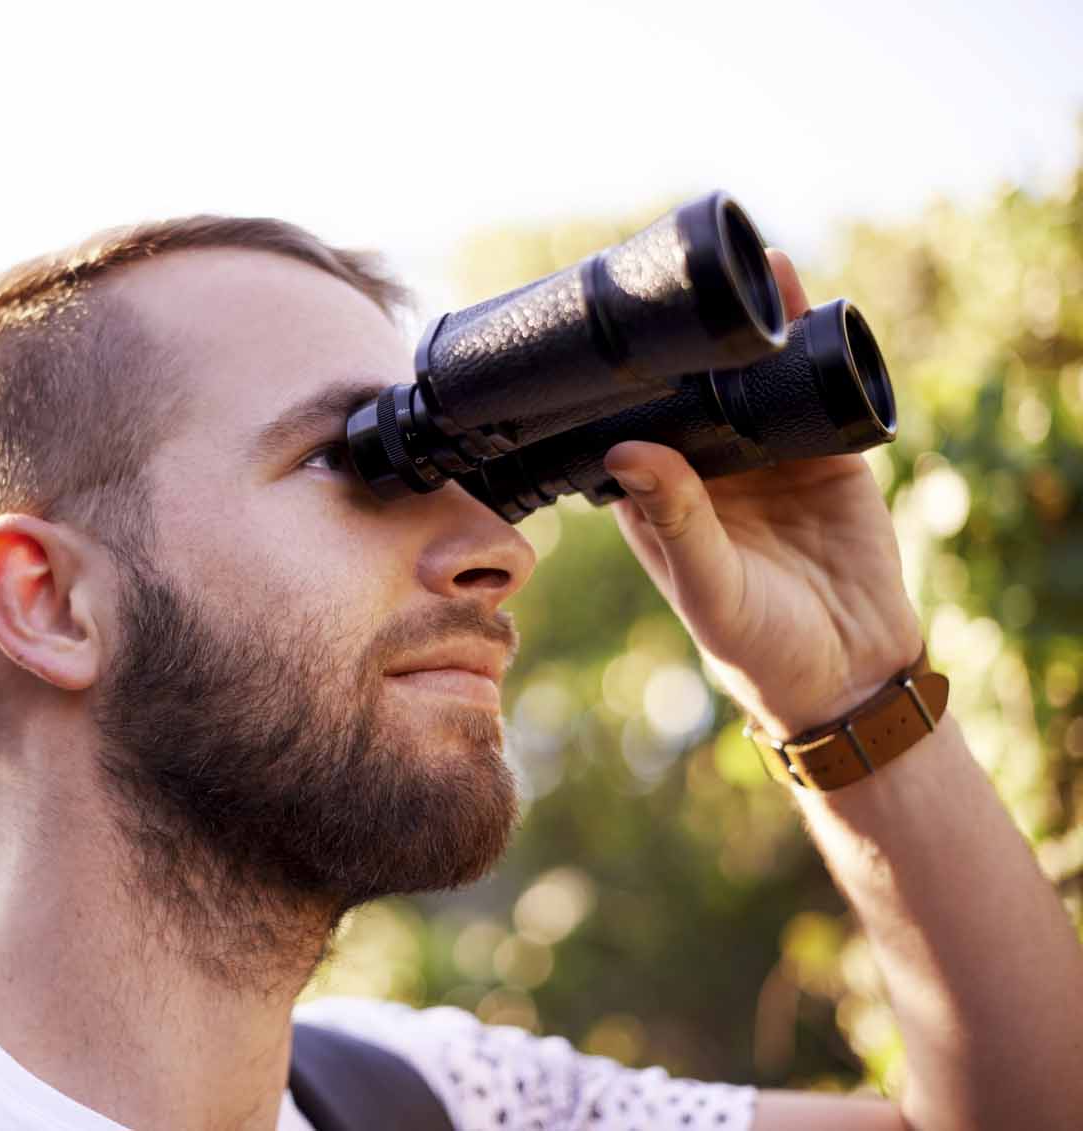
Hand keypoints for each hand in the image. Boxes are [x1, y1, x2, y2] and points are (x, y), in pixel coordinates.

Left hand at [602, 250, 924, 739]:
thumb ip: (678, 522)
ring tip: (750, 265)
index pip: (628, 424)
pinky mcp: (825, 455)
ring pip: (753, 379)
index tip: (613, 323)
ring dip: (754, 330)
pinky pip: (814, 389)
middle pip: (690, 387)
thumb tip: (626, 449)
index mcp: (656, 499)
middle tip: (685, 266)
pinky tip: (805, 303)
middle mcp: (705, 469)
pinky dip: (813, 348)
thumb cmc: (759, 648)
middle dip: (690, 336)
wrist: (852, 675)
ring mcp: (765, 457)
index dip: (620, 379)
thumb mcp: (711, 588)